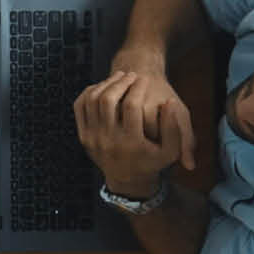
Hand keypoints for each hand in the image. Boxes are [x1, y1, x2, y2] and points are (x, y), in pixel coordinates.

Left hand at [74, 70, 196, 195]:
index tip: (144, 78)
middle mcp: (108, 140)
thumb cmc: (153, 161)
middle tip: (130, 74)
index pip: (132, 106)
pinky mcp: (83, 136)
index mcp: (131, 143)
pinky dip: (90, 92)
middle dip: (120, 82)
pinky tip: (104, 87)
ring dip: (105, 84)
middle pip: (108, 100)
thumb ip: (173, 127)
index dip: (138, 88)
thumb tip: (169, 102)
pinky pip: (81, 106)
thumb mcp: (170, 150)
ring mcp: (92, 138)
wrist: (127, 179)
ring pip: (92, 100)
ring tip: (119, 78)